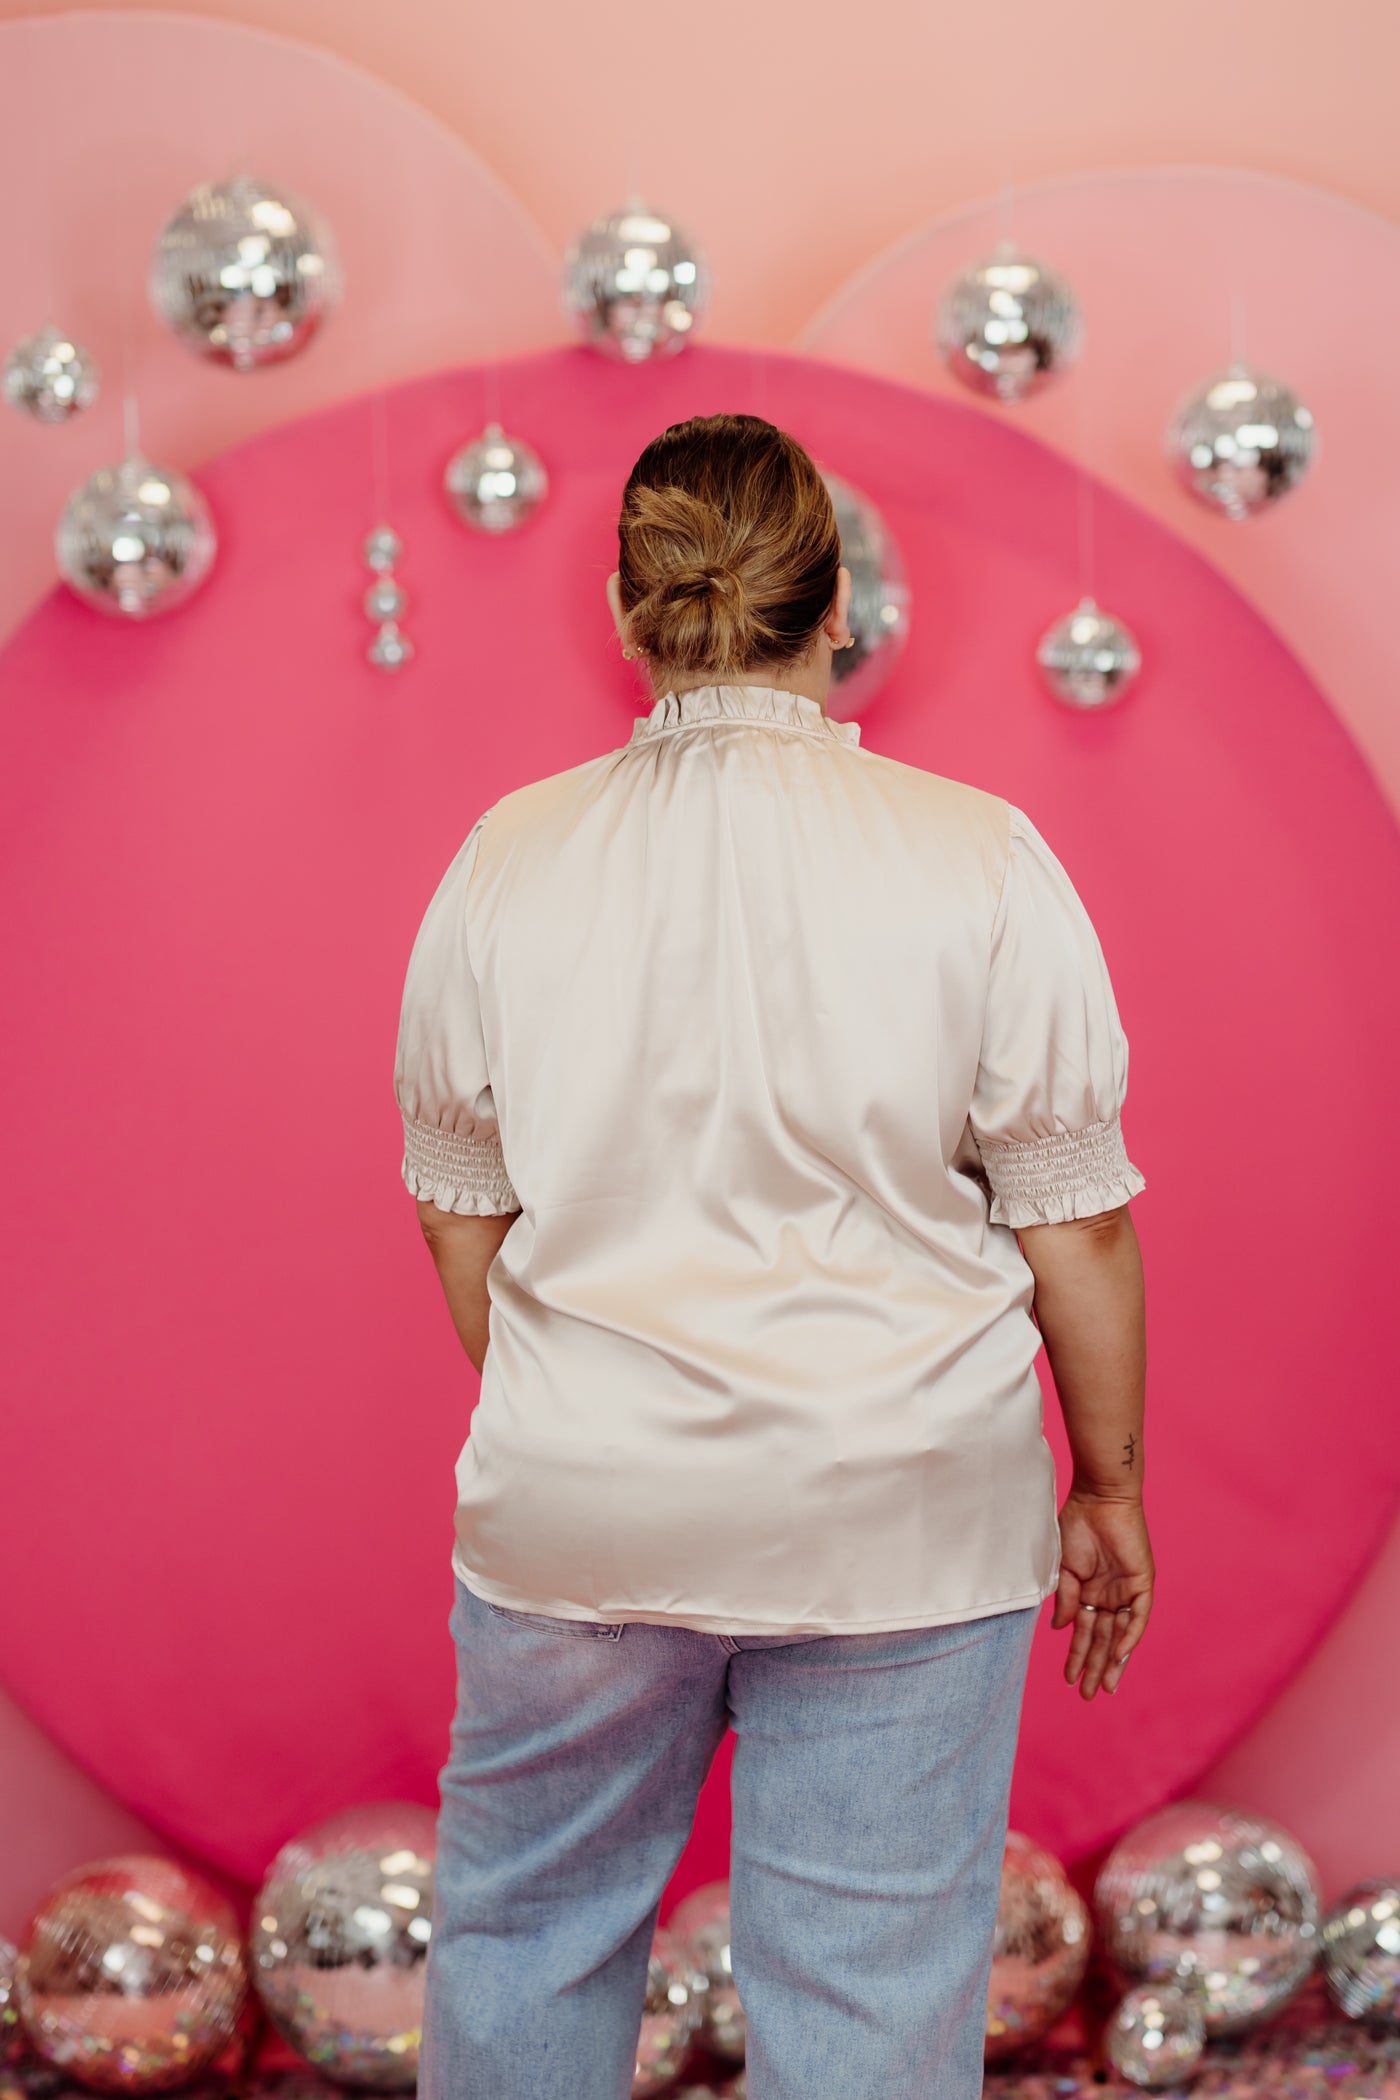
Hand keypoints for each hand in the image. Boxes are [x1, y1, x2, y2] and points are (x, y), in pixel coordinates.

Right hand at [1052, 1486, 1154, 1700]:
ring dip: (1112, 1661)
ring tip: (1104, 1686)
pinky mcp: (1142, 1582)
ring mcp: (1125, 1591)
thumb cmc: (1076, 1525)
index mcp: (1088, 1593)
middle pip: (1102, 1640)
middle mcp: (1109, 1596)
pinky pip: (1138, 1616)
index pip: (1085, 1633)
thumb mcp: (1063, 1567)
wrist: (1097, 1497)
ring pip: (1120, 1634)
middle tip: (1088, 1695)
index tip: (1069, 1679)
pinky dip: (1130, 1636)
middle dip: (1094, 1667)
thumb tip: (1059, 1629)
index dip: (1077, 1656)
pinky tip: (1120, 1656)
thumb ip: (1064, 1598)